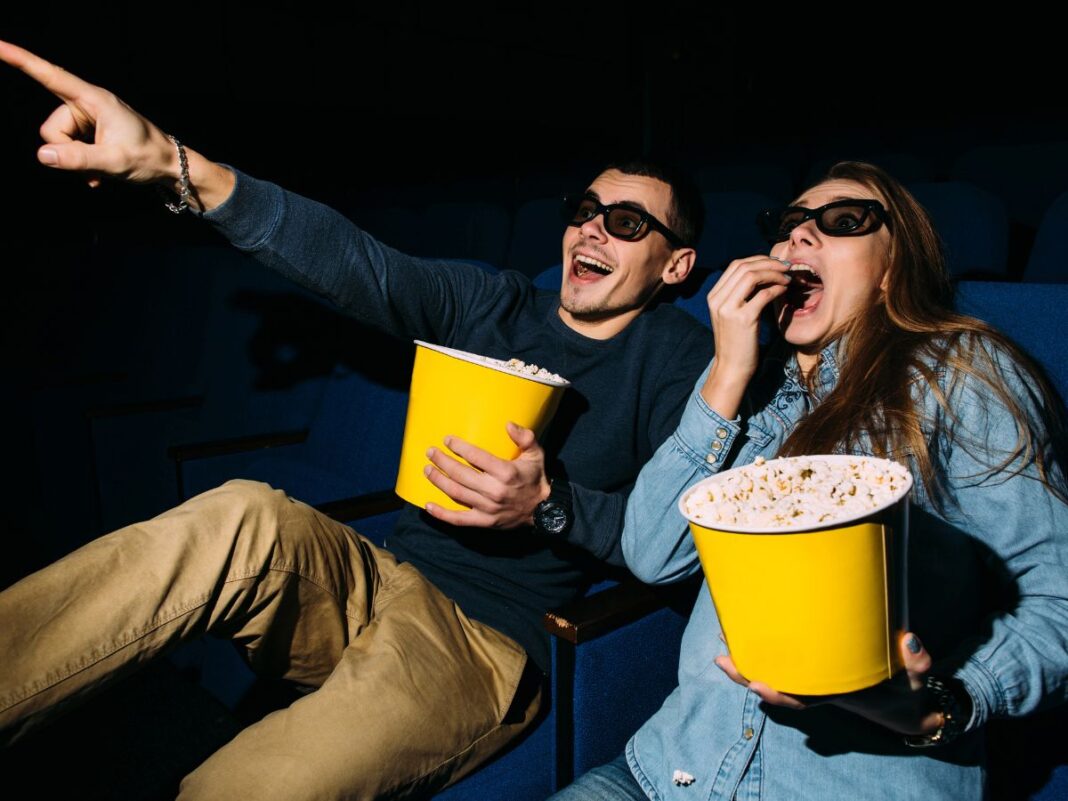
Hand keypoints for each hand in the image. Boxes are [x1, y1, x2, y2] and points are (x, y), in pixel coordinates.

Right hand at [0, 39, 233, 207]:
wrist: (170, 166)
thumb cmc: (148, 158)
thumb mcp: (114, 161)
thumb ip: (78, 159)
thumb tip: (42, 155)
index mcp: (94, 100)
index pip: (50, 76)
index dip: (21, 60)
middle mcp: (88, 104)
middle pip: (52, 127)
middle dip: (65, 150)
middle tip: (97, 163)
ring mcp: (88, 119)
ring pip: (59, 141)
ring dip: (75, 160)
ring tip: (103, 168)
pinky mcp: (90, 132)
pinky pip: (69, 149)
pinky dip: (81, 164)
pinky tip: (99, 176)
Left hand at [422, 422, 550, 528]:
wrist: (543, 510)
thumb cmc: (535, 478)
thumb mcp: (536, 454)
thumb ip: (525, 437)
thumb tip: (508, 424)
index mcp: (506, 472)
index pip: (475, 457)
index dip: (458, 447)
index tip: (447, 440)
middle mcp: (494, 490)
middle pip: (460, 474)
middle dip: (442, 461)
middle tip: (430, 452)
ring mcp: (487, 508)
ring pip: (456, 493)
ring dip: (438, 480)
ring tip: (427, 470)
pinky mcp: (484, 522)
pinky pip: (458, 519)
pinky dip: (441, 514)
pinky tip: (428, 506)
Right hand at [700, 255, 790, 419]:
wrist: (731, 368)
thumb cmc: (737, 342)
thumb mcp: (732, 314)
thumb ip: (741, 294)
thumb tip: (763, 273)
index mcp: (714, 296)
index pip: (735, 265)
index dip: (758, 259)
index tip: (775, 263)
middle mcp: (718, 299)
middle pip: (744, 266)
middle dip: (768, 263)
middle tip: (786, 266)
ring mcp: (728, 308)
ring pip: (752, 276)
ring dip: (774, 273)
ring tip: (787, 277)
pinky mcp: (743, 318)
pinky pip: (763, 294)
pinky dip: (777, 288)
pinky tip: (785, 290)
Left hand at [715, 631, 943, 735]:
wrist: (903, 702)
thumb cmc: (906, 688)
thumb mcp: (916, 678)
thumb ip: (916, 662)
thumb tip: (908, 640)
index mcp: (839, 694)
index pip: (804, 699)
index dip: (778, 694)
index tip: (756, 686)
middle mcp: (820, 687)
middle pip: (777, 685)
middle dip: (747, 674)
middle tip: (722, 658)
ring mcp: (815, 677)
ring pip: (775, 671)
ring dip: (747, 659)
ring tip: (723, 637)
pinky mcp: (815, 664)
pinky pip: (784, 659)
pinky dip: (763, 648)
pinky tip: (745, 629)